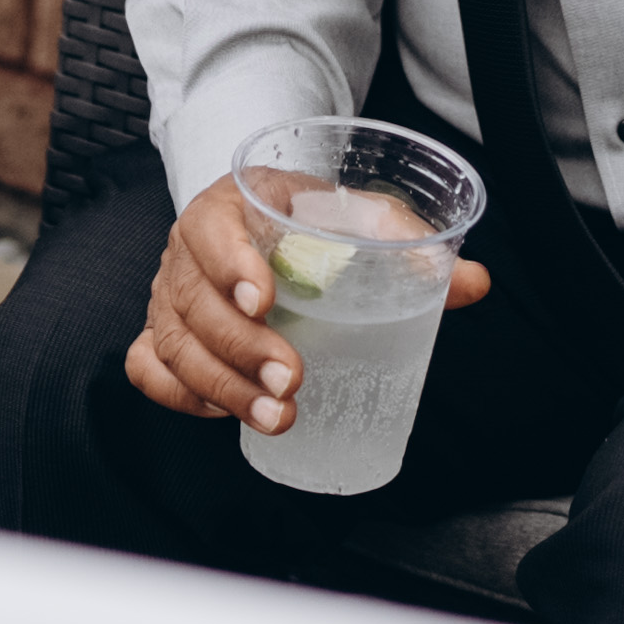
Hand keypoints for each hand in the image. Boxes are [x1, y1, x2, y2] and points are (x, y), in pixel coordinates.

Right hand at [123, 173, 488, 431]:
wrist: (264, 213)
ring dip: (223, 388)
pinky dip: (179, 395)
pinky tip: (224, 412)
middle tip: (292, 380)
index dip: (231, 265)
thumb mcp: (355, 213)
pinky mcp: (162, 333)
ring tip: (277, 418)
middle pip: (193, 303)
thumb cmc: (309, 216)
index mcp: (228, 205)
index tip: (266, 299)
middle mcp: (186, 252)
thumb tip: (473, 284)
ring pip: (174, 346)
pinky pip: (150, 369)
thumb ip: (408, 245)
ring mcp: (168, 296)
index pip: (212, 230)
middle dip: (243, 349)